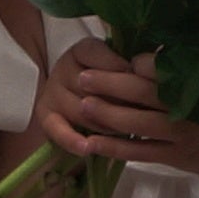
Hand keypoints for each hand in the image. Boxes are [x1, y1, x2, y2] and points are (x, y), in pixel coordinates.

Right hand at [36, 37, 133, 154]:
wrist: (77, 90)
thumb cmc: (109, 78)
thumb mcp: (120, 65)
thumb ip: (134, 67)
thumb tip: (154, 74)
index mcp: (84, 49)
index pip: (102, 58)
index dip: (123, 72)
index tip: (143, 82)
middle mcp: (63, 66)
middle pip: (91, 87)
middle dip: (119, 103)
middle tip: (142, 114)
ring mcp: (52, 90)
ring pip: (80, 110)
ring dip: (104, 124)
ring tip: (126, 131)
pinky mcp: (44, 114)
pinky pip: (56, 128)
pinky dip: (71, 139)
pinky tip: (86, 149)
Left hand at [68, 53, 198, 181]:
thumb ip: (181, 68)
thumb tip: (140, 53)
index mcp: (198, 84)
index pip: (163, 70)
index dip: (138, 64)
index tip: (120, 59)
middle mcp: (189, 109)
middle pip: (144, 95)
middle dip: (110, 84)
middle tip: (82, 77)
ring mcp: (181, 135)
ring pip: (138, 125)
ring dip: (107, 114)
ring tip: (82, 104)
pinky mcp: (174, 157)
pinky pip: (139, 152)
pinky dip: (115, 147)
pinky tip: (92, 142)